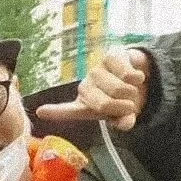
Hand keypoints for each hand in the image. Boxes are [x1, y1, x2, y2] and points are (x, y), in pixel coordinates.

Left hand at [35, 48, 150, 131]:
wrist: (139, 75)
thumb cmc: (124, 99)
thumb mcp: (122, 115)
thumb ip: (123, 121)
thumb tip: (126, 124)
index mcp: (83, 105)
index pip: (67, 111)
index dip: (55, 112)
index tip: (41, 112)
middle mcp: (85, 87)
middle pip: (104, 105)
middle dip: (123, 107)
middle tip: (128, 105)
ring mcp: (95, 70)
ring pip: (118, 88)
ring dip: (132, 93)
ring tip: (131, 90)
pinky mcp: (110, 56)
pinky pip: (127, 74)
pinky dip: (138, 79)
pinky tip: (135, 76)